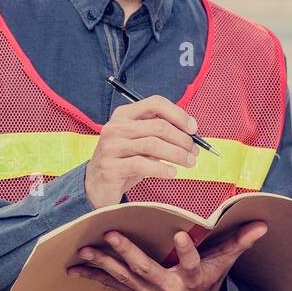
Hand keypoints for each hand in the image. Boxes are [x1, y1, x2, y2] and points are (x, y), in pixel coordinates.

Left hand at [69, 222, 268, 290]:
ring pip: (124, 277)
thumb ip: (239, 242)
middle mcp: (168, 288)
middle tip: (112, 235)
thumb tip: (262, 224)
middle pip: (147, 269)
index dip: (187, 250)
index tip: (181, 233)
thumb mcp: (224, 264)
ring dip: (103, 264)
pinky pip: (113, 285)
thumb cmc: (208, 282)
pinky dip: (94, 276)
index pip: (193, 263)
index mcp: (192, 278)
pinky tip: (76, 268)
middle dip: (128, 252)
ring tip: (86, 250)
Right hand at [84, 95, 198, 207]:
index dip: (178, 114)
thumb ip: (162, 134)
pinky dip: (162, 169)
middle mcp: (115, 127)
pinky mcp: (110, 167)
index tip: (193, 129)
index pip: (155, 103)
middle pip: (158, 126)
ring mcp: (111, 147)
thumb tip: (192, 133)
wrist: (97, 187)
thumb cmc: (125, 161)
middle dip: (182, 139)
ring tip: (189, 163)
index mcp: (124, 114)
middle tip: (194, 152)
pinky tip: (172, 173)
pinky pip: (142, 164)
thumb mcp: (142, 143)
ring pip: (153, 144)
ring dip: (177, 154)